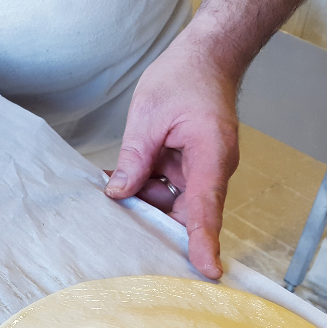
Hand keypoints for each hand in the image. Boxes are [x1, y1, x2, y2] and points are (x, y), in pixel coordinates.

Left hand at [104, 31, 239, 279]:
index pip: (207, 209)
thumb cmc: (185, 79)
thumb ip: (134, 159)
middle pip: (187, 215)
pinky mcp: (189, 168)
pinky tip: (122, 186)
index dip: (205, 243)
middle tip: (124, 239)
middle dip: (156, 226)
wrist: (206, 56)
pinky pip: (168, 190)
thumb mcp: (148, 118)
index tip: (208, 271)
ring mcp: (201, 170)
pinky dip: (146, 190)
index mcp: (210, 156)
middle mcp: (211, 169)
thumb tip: (118, 195)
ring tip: (115, 199)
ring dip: (146, 204)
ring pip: (173, 205)